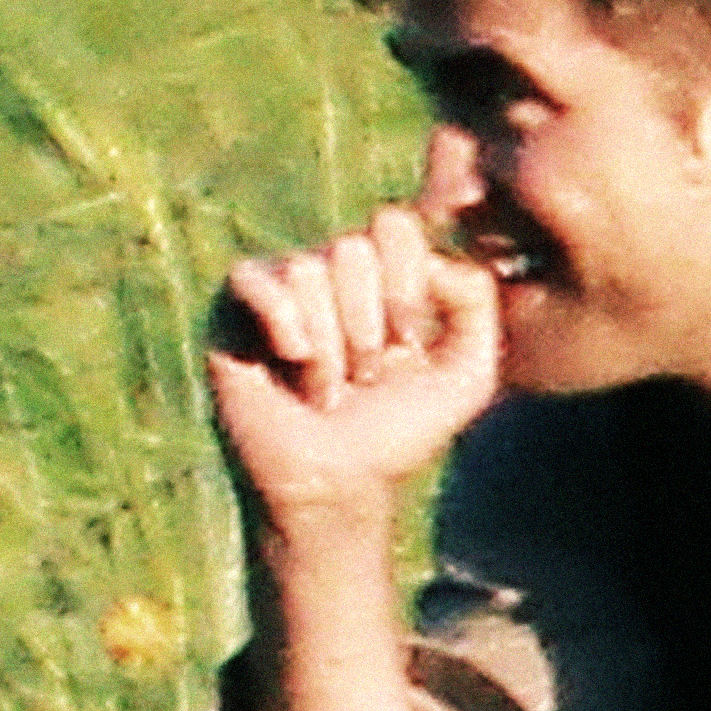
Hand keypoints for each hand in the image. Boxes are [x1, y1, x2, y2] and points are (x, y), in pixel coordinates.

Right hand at [208, 205, 500, 537]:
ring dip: (328, 346)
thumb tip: (433, 255)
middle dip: (366, 326)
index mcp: (383, 273)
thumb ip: (477, 301)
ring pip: (306, 270)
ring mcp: (280, 286)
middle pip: (352, 248)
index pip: (395, 226)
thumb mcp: (468, 374)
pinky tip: (292, 363)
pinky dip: (284, 328)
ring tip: (326, 388)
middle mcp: (330, 268)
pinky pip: (256, 280)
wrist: (337, 484)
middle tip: (362, 376)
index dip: (406, 289)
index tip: (408, 346)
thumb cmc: (398, 432)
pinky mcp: (233, 310)